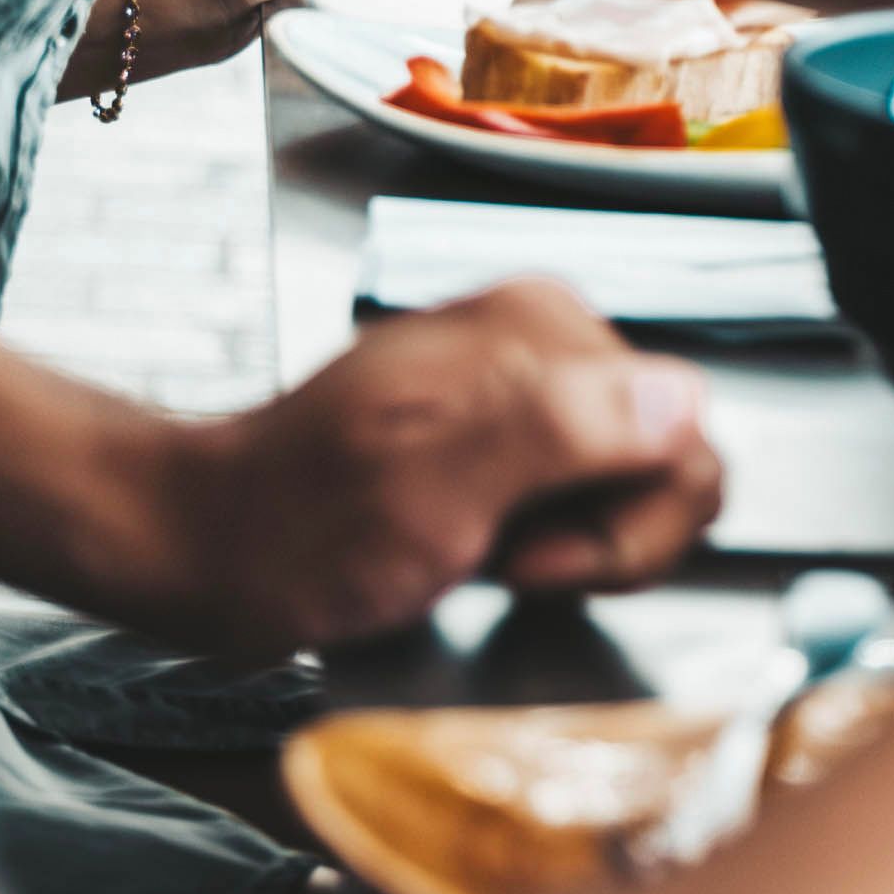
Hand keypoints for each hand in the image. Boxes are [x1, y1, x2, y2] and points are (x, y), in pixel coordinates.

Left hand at [145, 283, 727, 651]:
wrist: (209, 549)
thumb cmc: (300, 530)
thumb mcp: (435, 486)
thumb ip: (562, 429)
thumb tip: (677, 400)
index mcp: (544, 330)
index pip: (685, 432)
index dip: (626, 524)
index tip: (525, 558)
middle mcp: (547, 343)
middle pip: (671, 457)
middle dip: (608, 538)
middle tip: (502, 563)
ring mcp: (526, 389)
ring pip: (637, 481)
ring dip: (580, 545)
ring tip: (487, 555)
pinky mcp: (504, 433)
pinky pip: (587, 491)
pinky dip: (554, 541)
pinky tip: (486, 550)